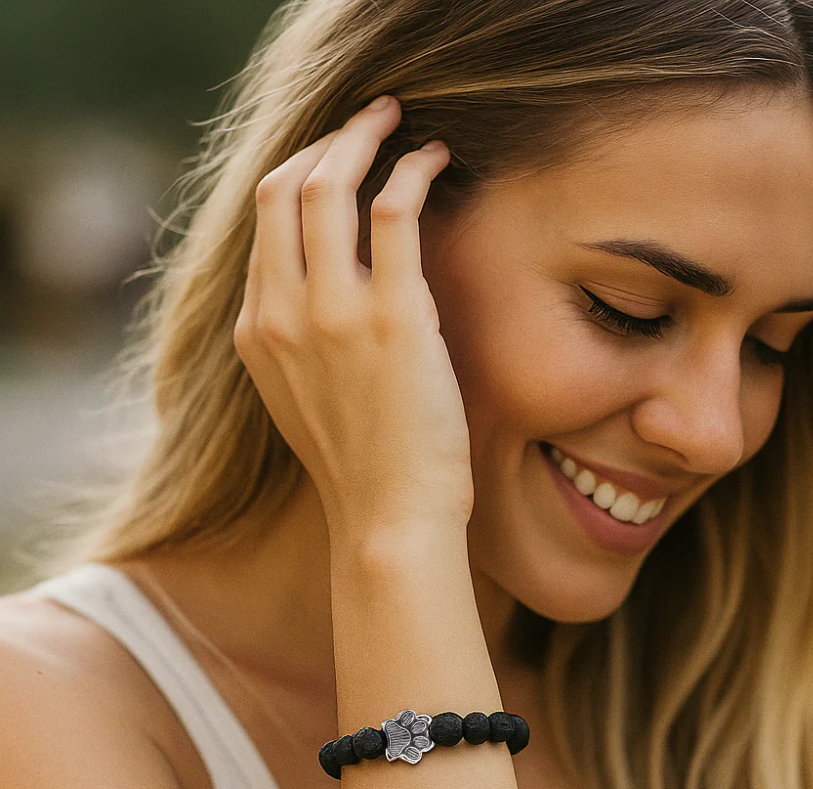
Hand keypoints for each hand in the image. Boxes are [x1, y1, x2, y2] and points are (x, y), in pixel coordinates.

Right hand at [234, 96, 473, 550]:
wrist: (388, 520)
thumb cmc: (362, 467)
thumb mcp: (303, 398)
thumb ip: (298, 340)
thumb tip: (327, 290)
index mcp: (256, 331)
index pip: (263, 223)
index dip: (299, 175)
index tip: (335, 160)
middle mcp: (282, 313)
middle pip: (284, 188)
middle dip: (326, 140)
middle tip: (367, 123)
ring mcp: (334, 314)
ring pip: (330, 185)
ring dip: (364, 137)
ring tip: (397, 123)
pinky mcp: (394, 319)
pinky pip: (395, 212)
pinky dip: (413, 171)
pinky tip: (435, 160)